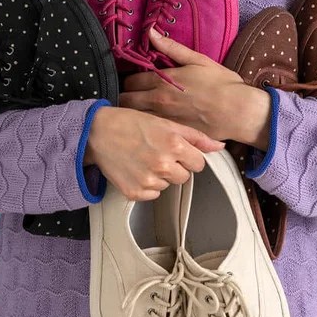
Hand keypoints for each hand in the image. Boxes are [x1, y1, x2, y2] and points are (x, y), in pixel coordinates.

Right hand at [85, 106, 223, 201]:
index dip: (188, 157)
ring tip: (143, 158)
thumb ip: (195, 136)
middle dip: (175, 167)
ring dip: (160, 176)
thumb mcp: (165, 123)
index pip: (199, 164)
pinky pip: (152, 194)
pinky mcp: (135, 192)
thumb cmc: (129, 123)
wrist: (97, 133)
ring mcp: (148, 181)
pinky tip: (136, 169)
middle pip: (184, 177)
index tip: (176, 150)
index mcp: (174, 145)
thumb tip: (219, 146)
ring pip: (168, 185)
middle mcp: (163, 165)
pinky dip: (146, 185)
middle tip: (157, 153)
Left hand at [119, 28, 272, 149]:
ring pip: (135, 117)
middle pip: (126, 101)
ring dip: (133, 113)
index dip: (131, 81)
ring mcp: (164, 120)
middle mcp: (158, 101)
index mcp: (163, 81)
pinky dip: (147, 127)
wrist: (239, 112)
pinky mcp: (172, 135)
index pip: (131, 81)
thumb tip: (151, 32)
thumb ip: (171, 48)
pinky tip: (152, 126)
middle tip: (133, 98)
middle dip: (126, 98)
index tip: (136, 83)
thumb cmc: (222, 84)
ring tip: (139, 112)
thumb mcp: (198, 60)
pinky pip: (151, 131)